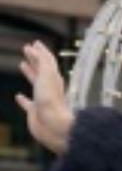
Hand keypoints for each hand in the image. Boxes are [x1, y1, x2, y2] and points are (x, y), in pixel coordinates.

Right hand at [16, 40, 74, 154]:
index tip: (35, 43)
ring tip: (22, 65)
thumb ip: (43, 60)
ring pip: (35, 84)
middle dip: (35, 59)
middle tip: (27, 50)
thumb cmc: (51, 100)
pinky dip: (23, 100)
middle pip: (42, 71)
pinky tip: (18, 96)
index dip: (41, 52)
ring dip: (30, 74)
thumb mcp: (47, 74)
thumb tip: (36, 48)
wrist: (54, 126)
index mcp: (53, 79)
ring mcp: (42, 101)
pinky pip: (28, 105)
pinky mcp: (35, 113)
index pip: (48, 61)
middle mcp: (49, 89)